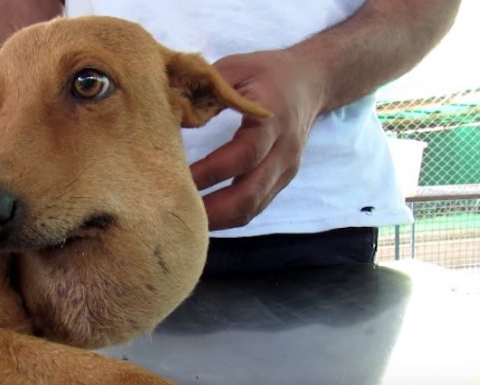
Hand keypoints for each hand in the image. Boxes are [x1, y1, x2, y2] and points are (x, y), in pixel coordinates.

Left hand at [190, 49, 325, 229]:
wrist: (310, 81)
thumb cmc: (267, 73)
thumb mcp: (236, 68)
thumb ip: (206, 90)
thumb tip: (168, 113)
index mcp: (272, 121)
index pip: (243, 155)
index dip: (210, 172)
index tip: (176, 177)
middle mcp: (283, 151)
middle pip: (250, 194)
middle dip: (213, 210)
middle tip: (176, 211)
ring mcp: (285, 171)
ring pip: (253, 208)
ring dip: (219, 220)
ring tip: (185, 221)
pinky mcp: (281, 181)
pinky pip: (255, 207)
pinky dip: (228, 216)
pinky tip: (203, 216)